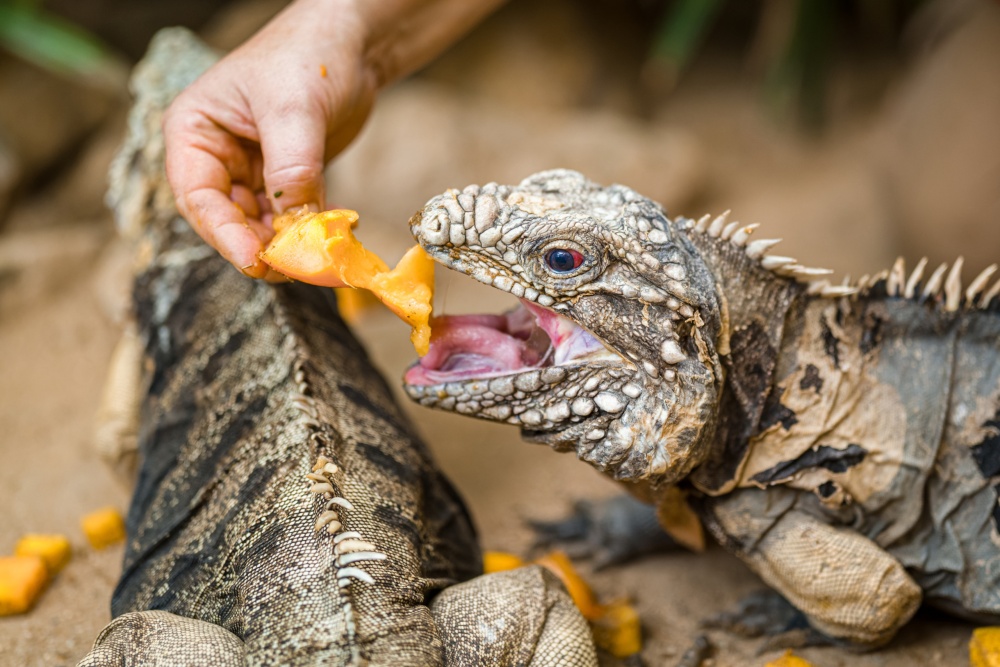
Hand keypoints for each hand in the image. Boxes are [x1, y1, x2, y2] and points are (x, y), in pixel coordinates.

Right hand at [163, 0, 375, 279]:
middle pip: (226, 219)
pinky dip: (305, 231)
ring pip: (258, 224)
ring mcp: (249, 170)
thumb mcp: (294, 109)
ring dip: (284, 245)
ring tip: (313, 259)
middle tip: (291, 269)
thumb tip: (294, 223)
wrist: (351, 42)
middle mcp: (215, 155)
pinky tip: (327, 239)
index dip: (225, 234)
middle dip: (257, 246)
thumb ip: (291, 167)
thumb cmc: (308, 56)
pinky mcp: (284, 179)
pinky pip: (288, 216)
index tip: (255, 260)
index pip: (197, 196)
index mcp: (194, 131)